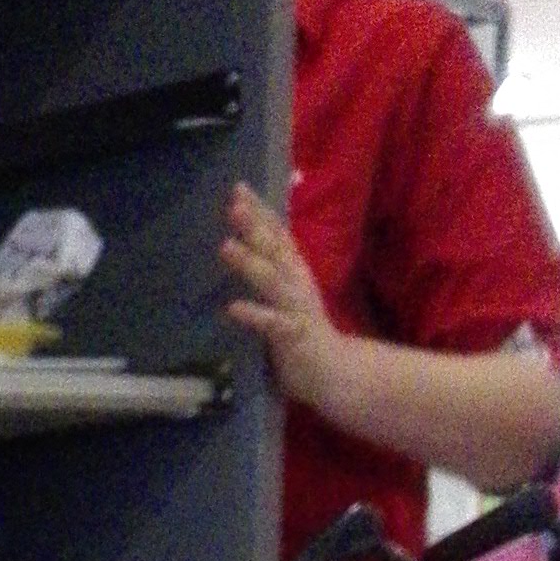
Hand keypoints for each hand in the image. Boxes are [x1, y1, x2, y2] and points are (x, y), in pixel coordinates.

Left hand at [222, 180, 347, 413]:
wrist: (334, 371)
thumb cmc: (304, 335)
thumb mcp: (287, 295)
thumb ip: (272, 272)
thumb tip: (254, 249)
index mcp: (294, 272)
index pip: (277, 234)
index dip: (260, 211)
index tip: (239, 188)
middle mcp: (296, 283)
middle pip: (274, 248)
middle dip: (254, 225)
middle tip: (233, 203)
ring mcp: (294, 308)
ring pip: (271, 279)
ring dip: (249, 262)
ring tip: (225, 246)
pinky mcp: (292, 335)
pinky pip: (271, 323)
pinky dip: (253, 314)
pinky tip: (232, 308)